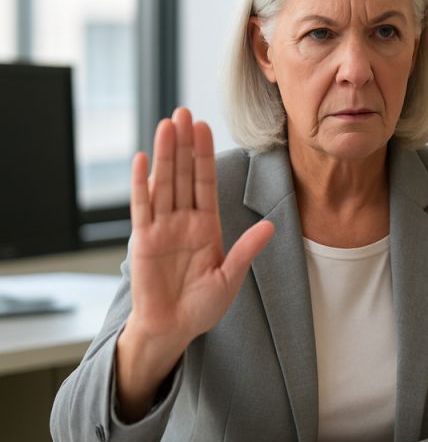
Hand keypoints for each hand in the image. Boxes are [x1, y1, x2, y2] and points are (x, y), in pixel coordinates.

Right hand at [115, 107, 274, 420]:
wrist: (172, 329)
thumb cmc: (201, 307)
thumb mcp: (231, 277)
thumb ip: (247, 250)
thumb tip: (270, 226)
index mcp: (207, 227)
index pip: (206, 183)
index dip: (205, 155)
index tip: (205, 127)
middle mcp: (183, 221)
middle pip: (183, 175)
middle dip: (184, 144)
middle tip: (184, 112)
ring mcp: (161, 228)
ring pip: (164, 183)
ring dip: (164, 154)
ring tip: (166, 125)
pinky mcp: (143, 241)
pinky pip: (142, 207)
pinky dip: (142, 184)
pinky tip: (142, 160)